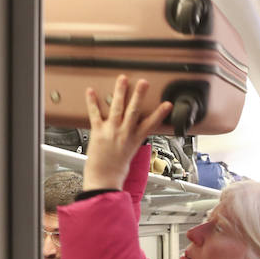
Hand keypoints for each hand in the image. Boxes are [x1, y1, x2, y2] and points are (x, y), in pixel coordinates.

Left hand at [82, 75, 171, 190]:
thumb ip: (130, 140)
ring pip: (117, 108)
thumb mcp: (129, 154)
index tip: (167, 104)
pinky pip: (95, 114)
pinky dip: (92, 102)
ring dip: (120, 92)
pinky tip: (92, 92)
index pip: (151, 124)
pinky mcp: (98, 132)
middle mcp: (125, 133)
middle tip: (143, 83)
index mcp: (135, 140)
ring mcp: (112, 131)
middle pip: (134, 110)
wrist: (104, 179)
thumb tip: (129, 132)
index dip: (160, 114)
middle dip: (139, 95)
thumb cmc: (116, 171)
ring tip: (122, 80)